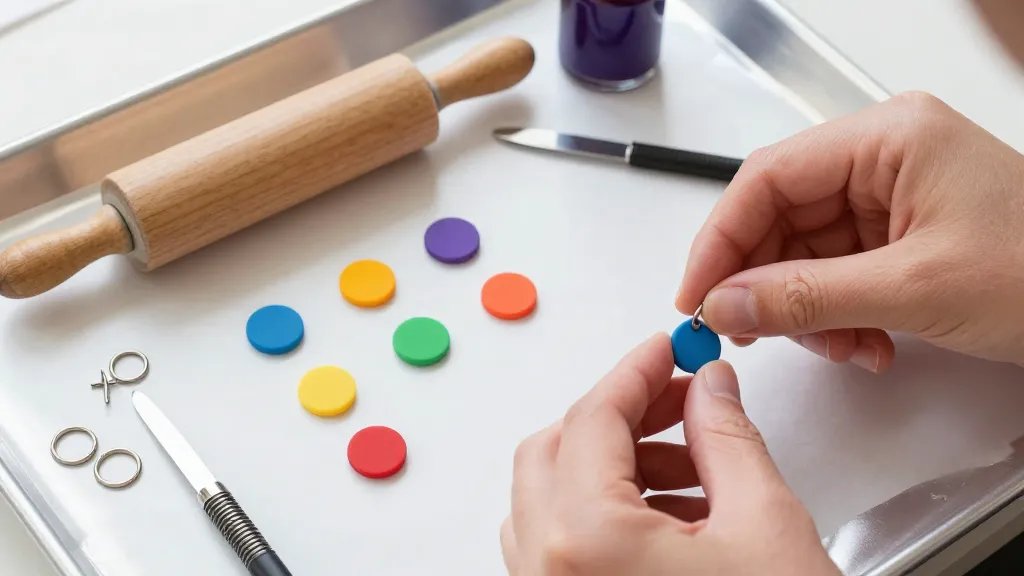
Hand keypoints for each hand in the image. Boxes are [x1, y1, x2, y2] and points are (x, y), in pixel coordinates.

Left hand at [500, 335, 837, 575]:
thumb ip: (726, 437)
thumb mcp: (764, 525)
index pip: (593, 416)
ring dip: (613, 466)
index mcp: (586, 541)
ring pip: (552, 497)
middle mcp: (547, 572)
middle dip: (619, 416)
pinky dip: (604, 513)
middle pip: (555, 449)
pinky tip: (672, 519)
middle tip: (680, 404)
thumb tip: (707, 385)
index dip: (636, 370)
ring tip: (691, 469)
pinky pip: (560, 544)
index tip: (666, 348)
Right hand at [678, 92, 1023, 370]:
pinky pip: (836, 274)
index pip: (769, 177)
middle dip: (766, 282)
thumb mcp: (914, 289)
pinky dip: (837, 316)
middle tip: (748, 331)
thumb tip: (726, 303)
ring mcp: (892, 197)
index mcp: (888, 137)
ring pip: (804, 253)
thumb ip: (807, 296)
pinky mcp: (900, 236)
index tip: (697, 293)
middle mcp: (883, 159)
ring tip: (841, 347)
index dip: (722, 238)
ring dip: (807, 311)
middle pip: (781, 217)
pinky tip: (866, 344)